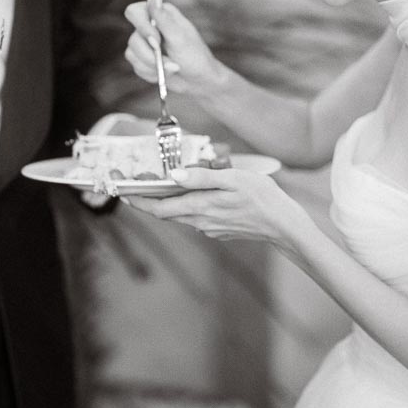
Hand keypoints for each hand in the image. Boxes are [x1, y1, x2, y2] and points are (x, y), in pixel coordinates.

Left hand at [123, 164, 305, 245]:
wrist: (284, 226)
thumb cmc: (262, 198)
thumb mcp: (233, 179)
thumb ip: (202, 178)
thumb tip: (175, 176)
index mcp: (201, 207)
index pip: (160, 208)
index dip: (139, 201)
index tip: (124, 192)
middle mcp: (201, 222)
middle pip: (167, 213)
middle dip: (151, 200)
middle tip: (139, 185)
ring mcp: (210, 228)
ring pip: (182, 215)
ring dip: (171, 202)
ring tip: (166, 186)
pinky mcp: (220, 230)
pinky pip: (198, 217)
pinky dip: (190, 206)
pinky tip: (197, 194)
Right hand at [124, 0, 225, 96]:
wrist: (198, 80)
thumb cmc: (194, 56)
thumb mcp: (180, 38)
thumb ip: (164, 19)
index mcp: (159, 14)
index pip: (134, 12)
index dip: (141, 27)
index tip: (156, 41)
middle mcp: (149, 26)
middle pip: (133, 38)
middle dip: (151, 55)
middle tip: (170, 63)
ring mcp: (143, 43)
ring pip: (132, 54)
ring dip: (154, 66)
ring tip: (173, 69)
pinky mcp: (141, 59)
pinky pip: (136, 67)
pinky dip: (151, 73)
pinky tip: (165, 73)